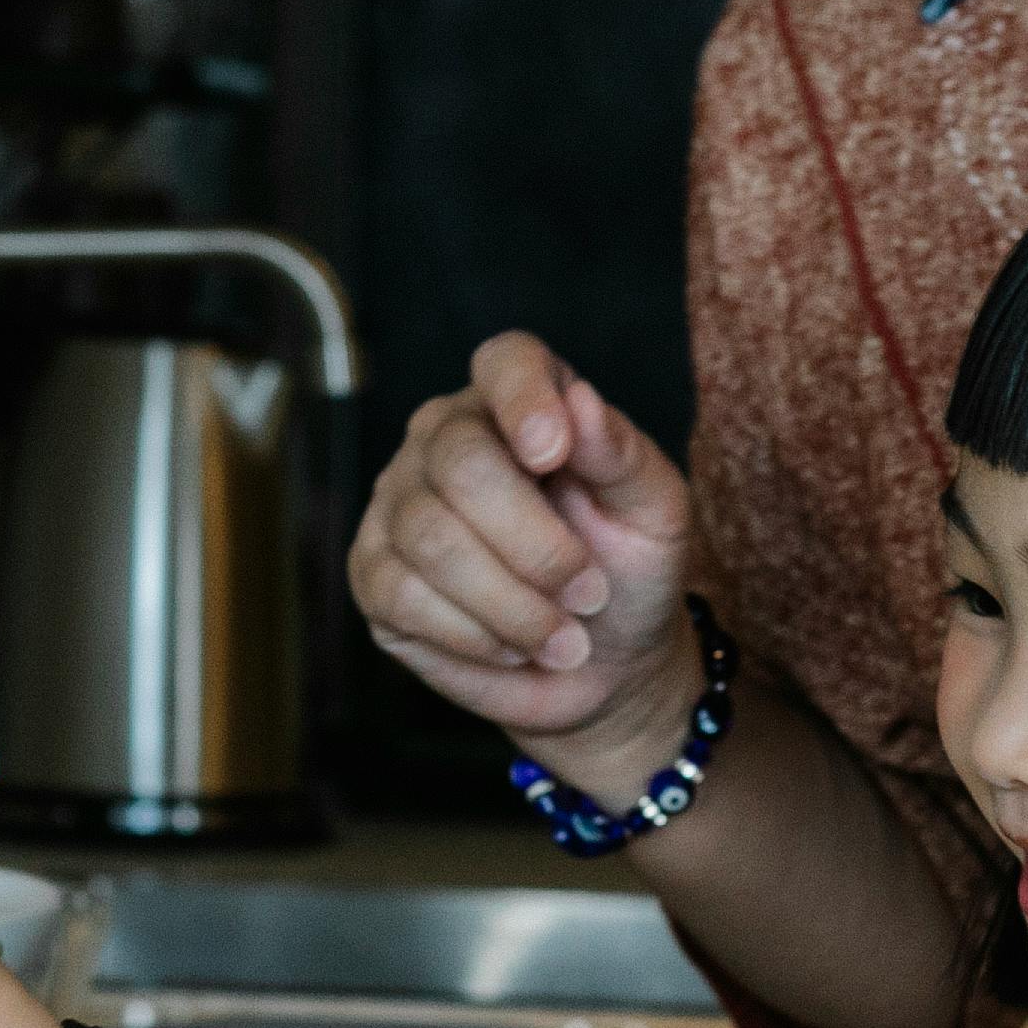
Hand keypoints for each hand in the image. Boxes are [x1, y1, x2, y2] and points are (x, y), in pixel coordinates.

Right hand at [349, 335, 697, 767]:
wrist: (599, 663)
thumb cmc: (629, 571)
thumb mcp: (655, 513)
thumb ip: (622, 454)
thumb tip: (580, 401)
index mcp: (518, 404)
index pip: (505, 364)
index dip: (524, 398)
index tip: (552, 453)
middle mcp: (444, 439)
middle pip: (460, 464)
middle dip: (535, 546)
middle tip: (590, 595)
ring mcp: (398, 504)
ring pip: (430, 539)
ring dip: (511, 604)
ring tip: (563, 638)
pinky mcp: (372, 573)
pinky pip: (402, 594)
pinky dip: (471, 634)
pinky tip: (510, 646)